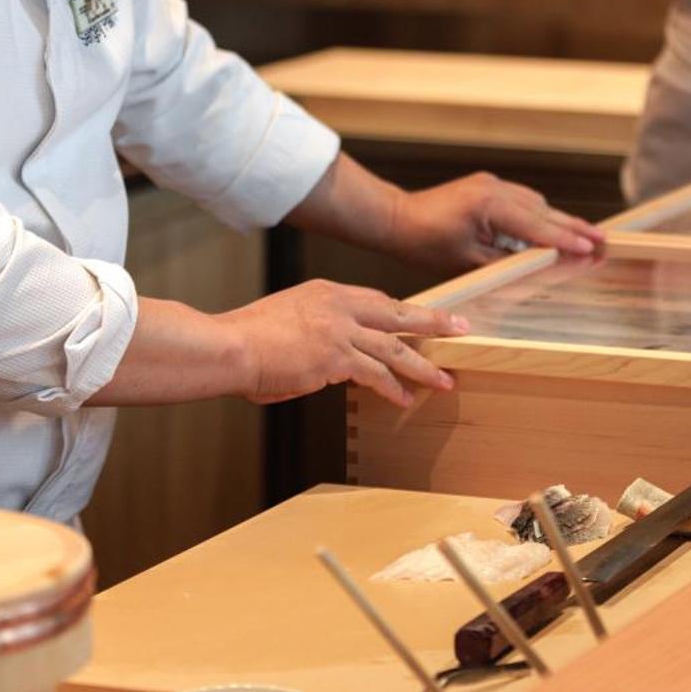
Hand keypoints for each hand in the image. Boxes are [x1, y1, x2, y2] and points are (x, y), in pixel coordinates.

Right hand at [219, 279, 467, 408]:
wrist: (230, 346)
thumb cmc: (245, 340)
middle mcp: (338, 305)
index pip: (375, 300)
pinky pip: (376, 374)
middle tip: (461, 327)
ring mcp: (340, 330)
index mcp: (325, 292)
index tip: (419, 319)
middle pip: (397, 312)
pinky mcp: (336, 357)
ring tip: (444, 380)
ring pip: (395, 347)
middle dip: (433, 321)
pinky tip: (406, 399)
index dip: (400, 313)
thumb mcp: (284, 322)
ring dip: (423, 366)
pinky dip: (393, 388)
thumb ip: (311, 335)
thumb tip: (322, 361)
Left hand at [387, 172, 604, 275]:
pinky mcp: (486, 187)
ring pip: (536, 203)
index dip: (567, 240)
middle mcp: (495, 187)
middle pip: (544, 210)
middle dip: (574, 227)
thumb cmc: (425, 243)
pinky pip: (522, 200)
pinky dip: (540, 215)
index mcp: (491, 204)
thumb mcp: (468, 260)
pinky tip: (552, 228)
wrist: (395, 218)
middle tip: (604, 241)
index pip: (538, 226)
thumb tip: (541, 262)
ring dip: (559, 221)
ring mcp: (491, 184)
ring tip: (586, 237)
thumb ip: (508, 260)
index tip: (592, 249)